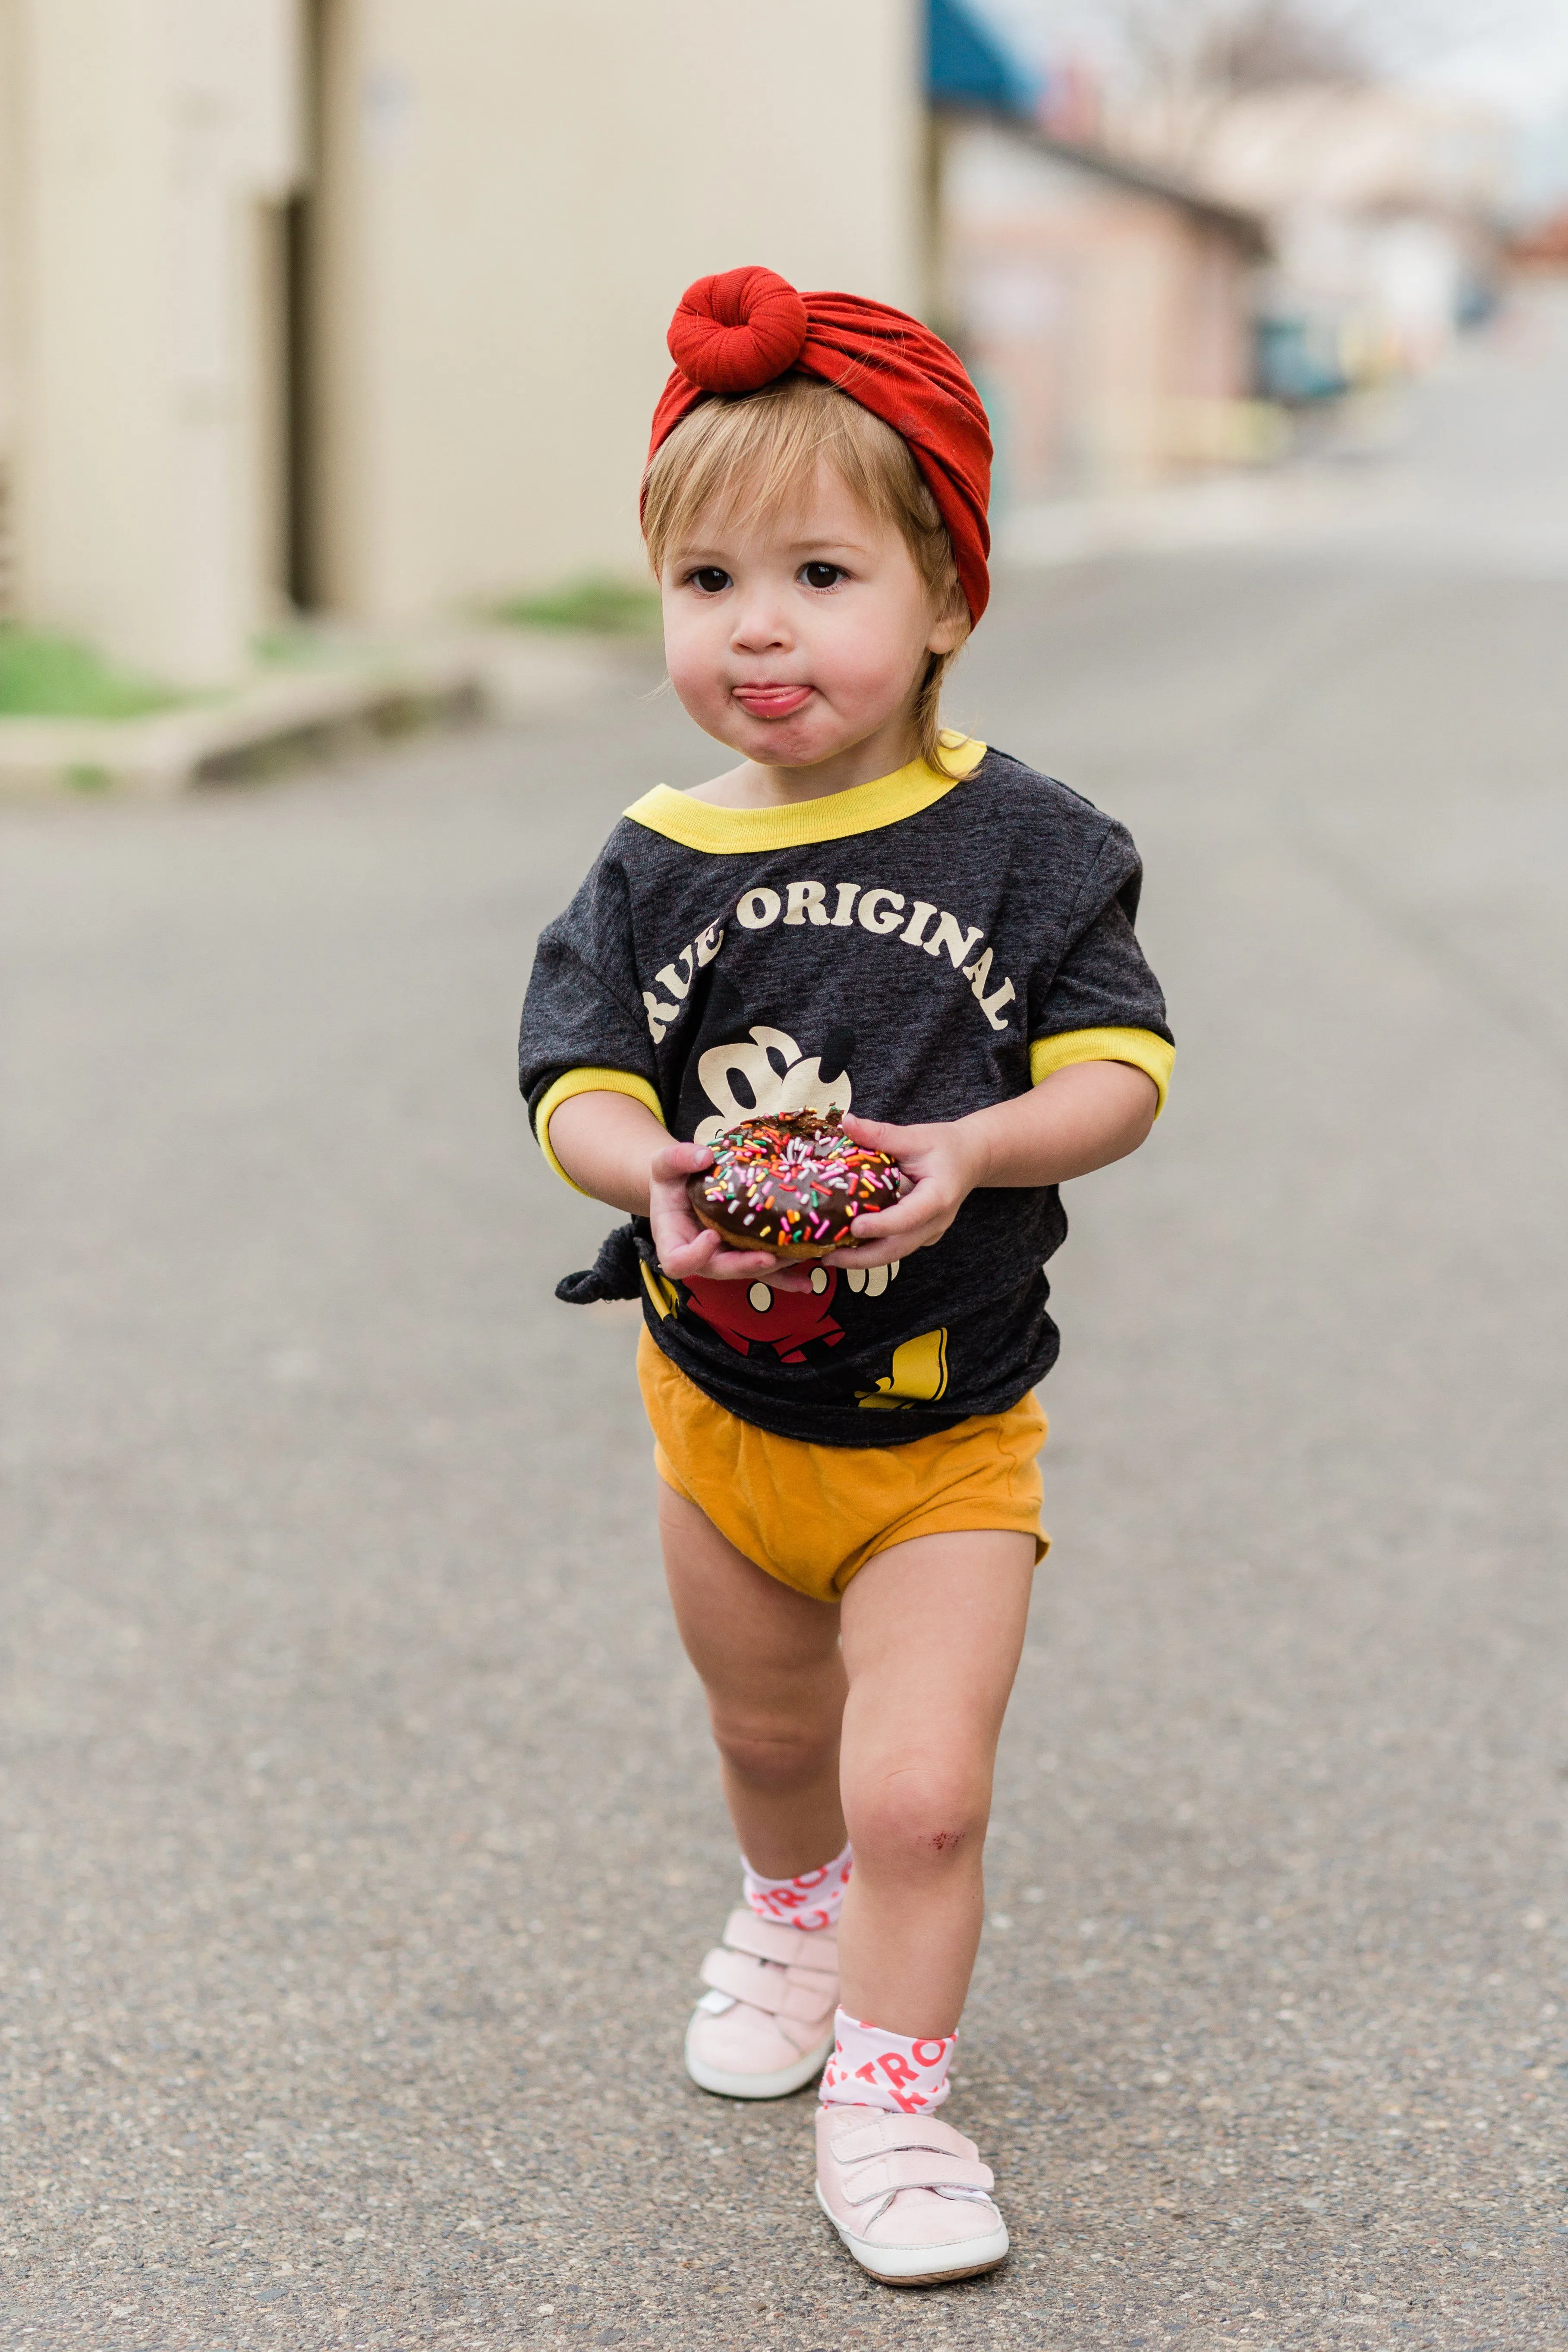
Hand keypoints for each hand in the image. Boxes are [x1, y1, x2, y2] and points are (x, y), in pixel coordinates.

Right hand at [647, 1139, 816, 1290]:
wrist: (684, 1186)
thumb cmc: (671, 1178)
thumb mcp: (664, 1164)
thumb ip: (677, 1158)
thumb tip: (705, 1157)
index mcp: (673, 1242)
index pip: (677, 1262)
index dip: (695, 1256)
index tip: (712, 1236)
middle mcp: (700, 1257)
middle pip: (720, 1270)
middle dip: (745, 1265)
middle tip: (768, 1258)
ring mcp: (724, 1257)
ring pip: (747, 1271)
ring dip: (773, 1269)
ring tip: (798, 1258)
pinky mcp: (744, 1253)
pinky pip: (764, 1270)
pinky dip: (785, 1276)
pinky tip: (805, 1283)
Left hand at [824, 1110, 987, 1268]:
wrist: (971, 1159)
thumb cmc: (945, 1146)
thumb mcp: (915, 1136)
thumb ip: (881, 1134)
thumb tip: (846, 1122)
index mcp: (938, 1197)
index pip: (908, 1217)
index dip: (881, 1225)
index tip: (855, 1227)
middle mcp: (936, 1222)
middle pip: (898, 1249)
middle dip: (862, 1258)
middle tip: (828, 1257)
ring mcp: (929, 1233)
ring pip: (895, 1253)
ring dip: (862, 1258)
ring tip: (830, 1257)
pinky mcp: (921, 1235)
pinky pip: (896, 1246)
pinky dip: (871, 1249)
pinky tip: (846, 1245)